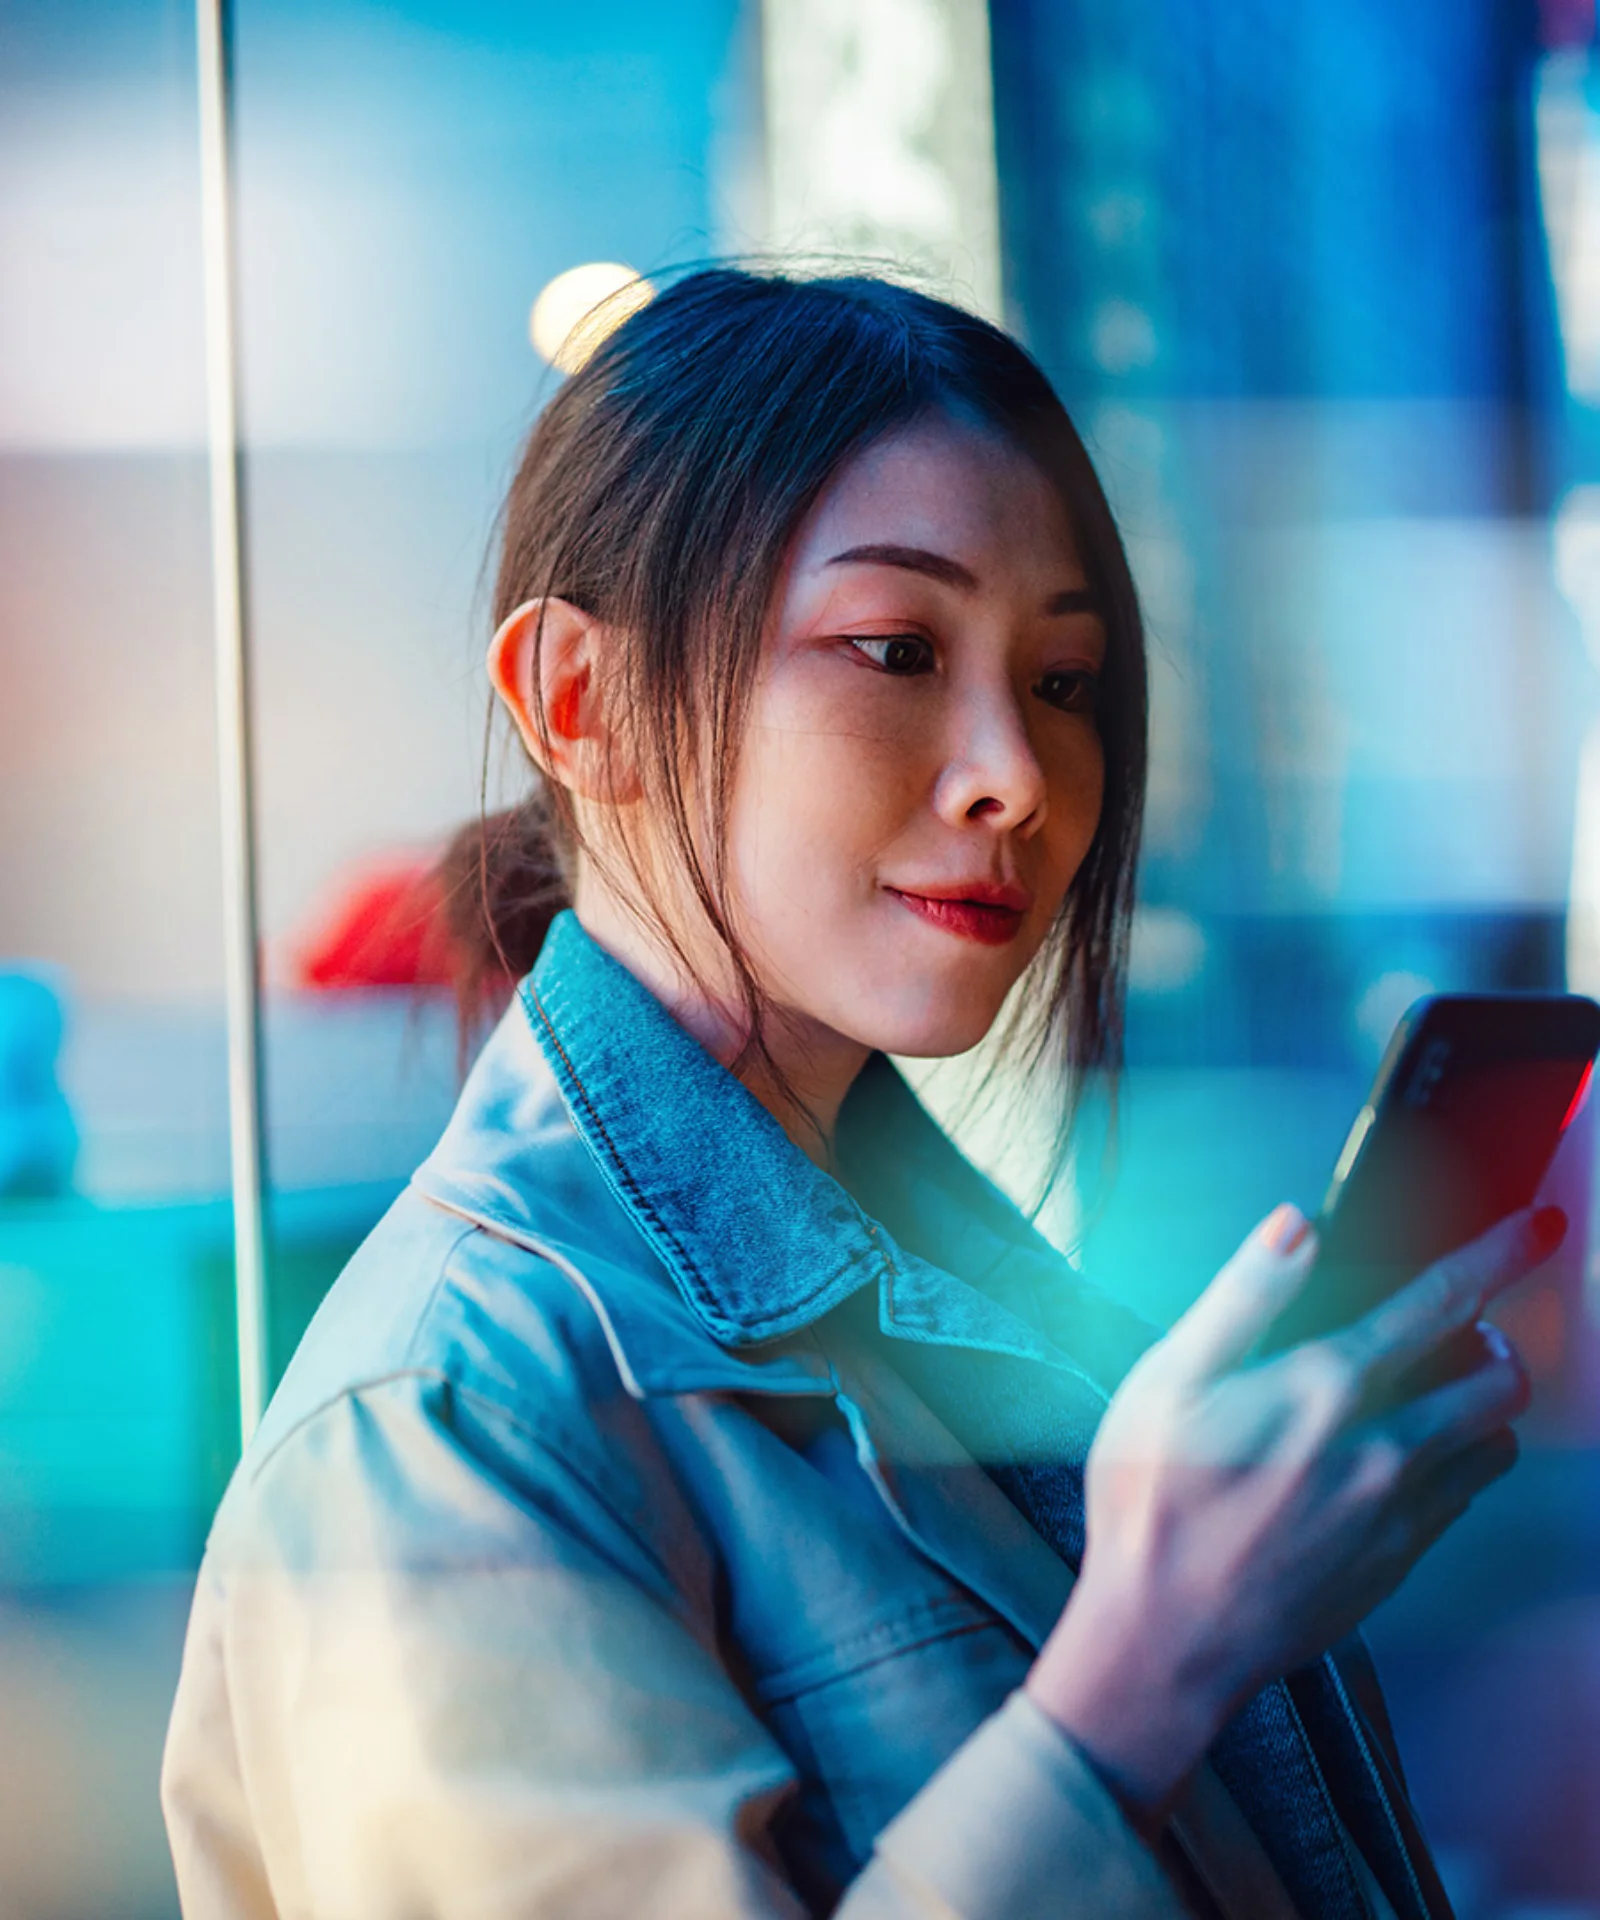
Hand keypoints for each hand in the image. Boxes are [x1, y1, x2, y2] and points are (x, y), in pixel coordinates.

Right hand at [1025, 1199, 1563, 1830]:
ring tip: (1431, 1391)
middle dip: (1492, 1336)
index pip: (1442, 1301)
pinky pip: (1460, 1497)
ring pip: (1494, 1441)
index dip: (1499, 1253)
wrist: (1166, 1639)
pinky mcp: (1397, 1563)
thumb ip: (1242, 1295)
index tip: (1540, 1224)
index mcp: (1327, 1387)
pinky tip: (1395, 1459)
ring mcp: (1399, 1513)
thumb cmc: (1152, 1503)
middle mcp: (1384, 1448)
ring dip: (1480, 1403)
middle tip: (1452, 1326)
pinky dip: (1451, 1462)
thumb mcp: (1167, 1379)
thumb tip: (1295, 1225)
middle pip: (1499, 1376)